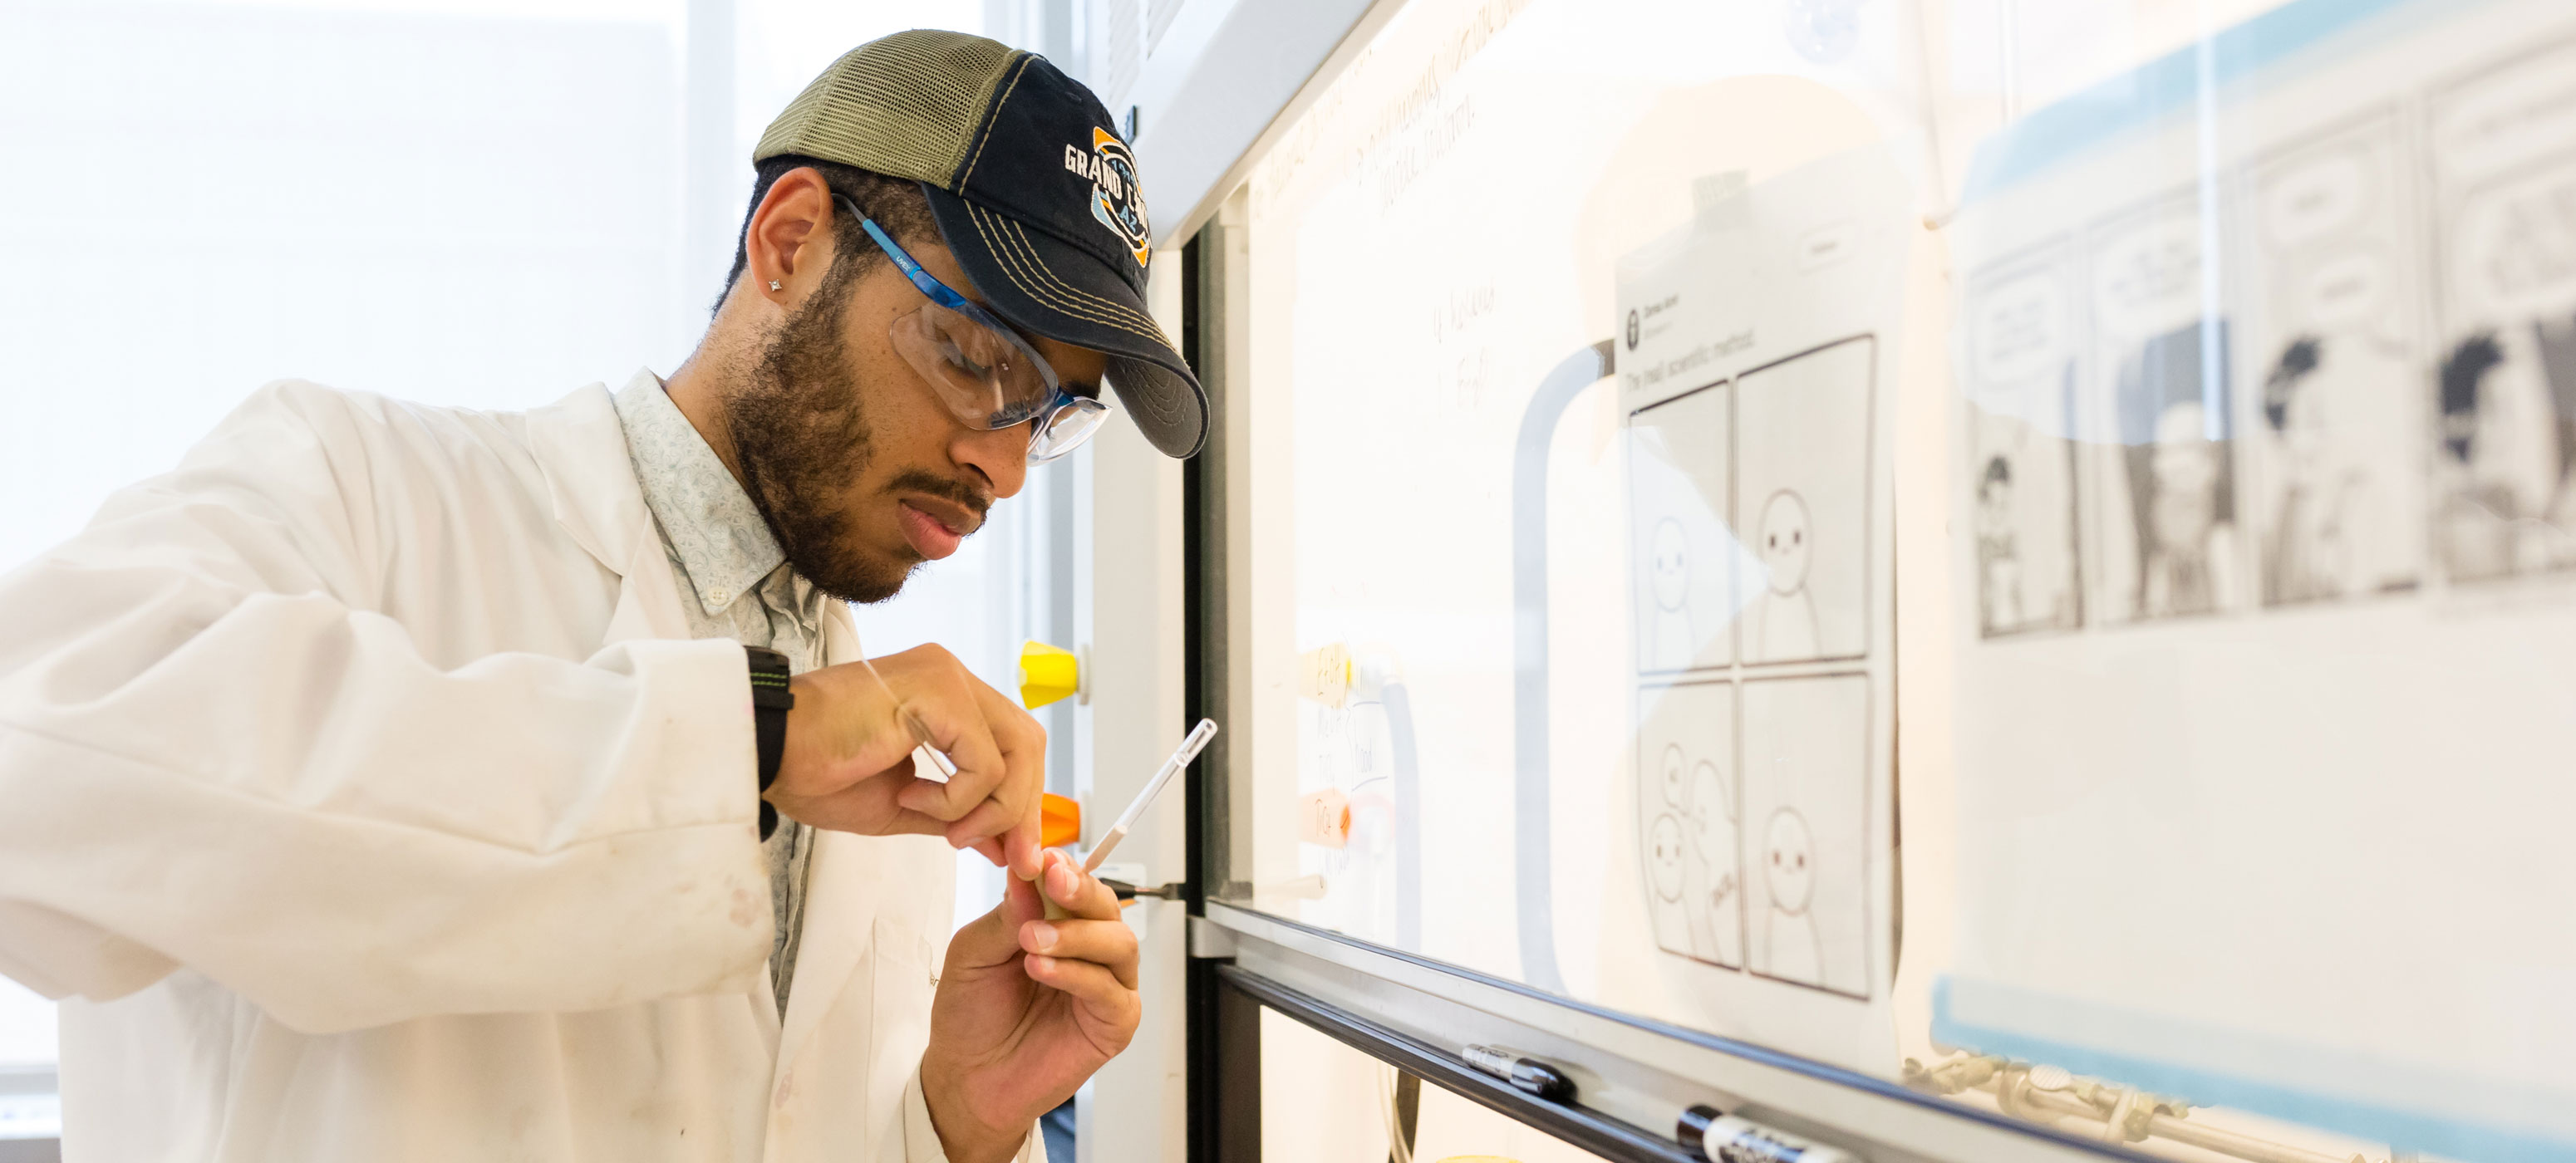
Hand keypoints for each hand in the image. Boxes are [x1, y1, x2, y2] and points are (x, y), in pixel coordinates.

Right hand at [765, 644, 1042, 876]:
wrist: (771, 753)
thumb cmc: (821, 773)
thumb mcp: (903, 805)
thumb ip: (957, 817)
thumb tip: (1006, 846)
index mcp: (948, 695)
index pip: (1016, 744)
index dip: (1023, 800)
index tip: (1013, 854)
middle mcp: (954, 676)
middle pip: (1029, 744)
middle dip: (1024, 809)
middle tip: (1008, 859)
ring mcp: (947, 678)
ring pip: (1017, 752)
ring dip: (993, 808)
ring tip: (947, 830)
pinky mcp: (938, 692)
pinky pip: (983, 762)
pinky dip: (958, 799)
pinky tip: (910, 798)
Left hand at [921, 850, 1141, 1162]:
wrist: (966, 1078)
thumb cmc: (972, 1015)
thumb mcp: (975, 953)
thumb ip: (1007, 915)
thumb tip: (1029, 873)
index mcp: (1059, 926)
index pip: (1077, 885)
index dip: (1066, 868)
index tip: (1047, 857)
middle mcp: (1089, 951)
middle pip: (1108, 908)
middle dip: (1082, 891)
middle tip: (1053, 882)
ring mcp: (1106, 987)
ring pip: (1120, 943)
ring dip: (1077, 935)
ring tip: (1033, 941)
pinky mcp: (1114, 1024)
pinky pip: (1111, 991)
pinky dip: (1078, 975)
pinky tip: (1043, 969)